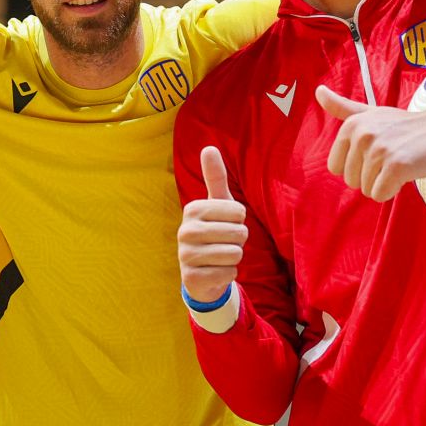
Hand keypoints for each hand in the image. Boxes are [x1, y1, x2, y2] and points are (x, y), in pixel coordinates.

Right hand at [177, 146, 248, 305]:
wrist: (199, 272)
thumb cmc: (213, 232)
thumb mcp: (216, 204)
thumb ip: (215, 177)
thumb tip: (209, 147)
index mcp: (193, 209)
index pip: (239, 212)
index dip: (240, 220)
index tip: (225, 224)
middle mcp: (185, 231)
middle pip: (239, 233)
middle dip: (239, 241)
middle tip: (224, 243)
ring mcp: (185, 256)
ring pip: (235, 254)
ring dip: (234, 258)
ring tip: (219, 256)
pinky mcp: (191, 278)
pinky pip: (229, 273)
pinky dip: (228, 274)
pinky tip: (215, 271)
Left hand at [318, 84, 425, 200]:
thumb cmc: (405, 126)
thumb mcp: (371, 113)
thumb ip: (342, 107)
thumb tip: (318, 91)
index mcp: (351, 126)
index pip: (336, 167)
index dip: (356, 167)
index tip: (376, 152)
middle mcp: (362, 135)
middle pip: (351, 181)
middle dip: (371, 176)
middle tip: (392, 157)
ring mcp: (379, 150)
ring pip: (366, 189)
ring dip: (384, 183)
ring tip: (400, 162)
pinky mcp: (395, 166)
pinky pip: (379, 195)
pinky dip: (392, 191)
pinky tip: (406, 173)